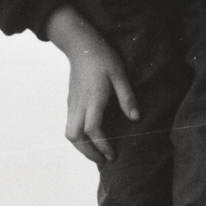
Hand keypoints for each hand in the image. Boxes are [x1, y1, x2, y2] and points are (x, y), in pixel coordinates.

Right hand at [46, 4, 138, 163]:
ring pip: (70, 133)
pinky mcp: (71, 102)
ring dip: (82, 147)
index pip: (92, 129)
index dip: (102, 145)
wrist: (81, 45)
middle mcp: (78, 104)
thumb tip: (135, 118)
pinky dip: (79, 138)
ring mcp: (72, 103)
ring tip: (98, 154)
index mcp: (92, 98)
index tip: (112, 154)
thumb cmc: (103, 58)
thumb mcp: (120, 74)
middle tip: (104, 160)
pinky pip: (70, 125)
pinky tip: (92, 139)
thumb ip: (127, 97)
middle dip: (88, 152)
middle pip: (74, 136)